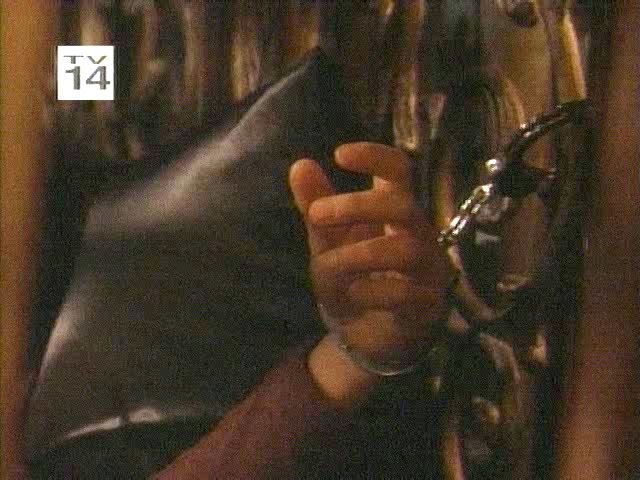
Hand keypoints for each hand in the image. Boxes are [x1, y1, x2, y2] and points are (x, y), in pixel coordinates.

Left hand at [289, 142, 448, 404]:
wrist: (368, 338)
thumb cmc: (354, 280)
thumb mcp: (328, 242)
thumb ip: (317, 207)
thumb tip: (299, 165)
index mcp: (394, 213)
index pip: (399, 171)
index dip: (375, 157)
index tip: (339, 155)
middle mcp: (418, 235)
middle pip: (403, 206)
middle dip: (357, 207)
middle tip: (316, 215)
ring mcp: (428, 271)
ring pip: (405, 249)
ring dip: (358, 255)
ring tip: (328, 266)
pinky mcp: (428, 305)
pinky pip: (406, 294)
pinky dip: (373, 292)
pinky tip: (353, 296)